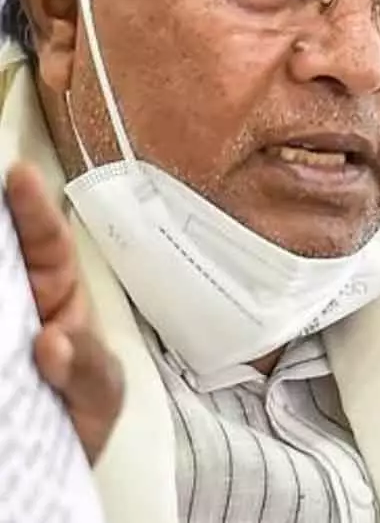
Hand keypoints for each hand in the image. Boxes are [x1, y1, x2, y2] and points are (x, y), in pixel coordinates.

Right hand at [7, 162, 122, 463]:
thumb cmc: (83, 417)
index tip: (19, 176)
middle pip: (1, 255)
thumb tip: (53, 340)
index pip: (48, 244)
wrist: (46, 471)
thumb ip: (88, 370)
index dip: (34, 209)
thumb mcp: (102, 395)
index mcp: (58, 298)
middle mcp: (17, 304)